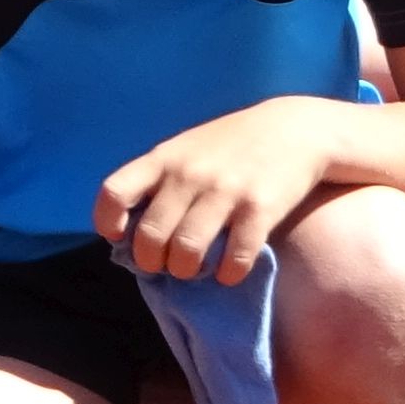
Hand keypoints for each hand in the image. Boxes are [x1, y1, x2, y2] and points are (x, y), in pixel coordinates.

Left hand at [93, 99, 335, 286]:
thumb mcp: (186, 149)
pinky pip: (235, 259)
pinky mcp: (260, 209)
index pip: (114, 193)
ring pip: (187, 252)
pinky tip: (230, 270)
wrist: (295, 130)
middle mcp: (189, 175)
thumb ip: (159, 181)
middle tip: (165, 264)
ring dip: (187, 271)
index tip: (120, 237)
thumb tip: (130, 231)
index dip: (108, 222)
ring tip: (196, 269)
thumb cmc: (231, 145)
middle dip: (152, 262)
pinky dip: (228, 274)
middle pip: (150, 237)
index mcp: (163, 159)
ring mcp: (225, 191)